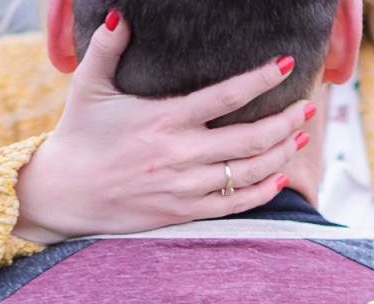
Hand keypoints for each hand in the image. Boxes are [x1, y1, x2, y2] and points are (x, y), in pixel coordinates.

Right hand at [15, 14, 316, 242]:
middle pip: (248, 139)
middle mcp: (180, 156)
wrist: (65, 195)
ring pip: (246, 173)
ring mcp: (184, 188)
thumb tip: (122, 14)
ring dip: (279, 155)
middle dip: (284, 121)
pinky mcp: (182, 213)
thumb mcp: (88, 86)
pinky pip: (232, 206)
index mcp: (164, 120)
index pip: (225, 96)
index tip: (287, 64)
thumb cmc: (78, 137)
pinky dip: (261, 191)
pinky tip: (280, 176)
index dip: (260, 79)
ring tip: (300, 136)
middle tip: (308, 105)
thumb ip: (106, 48)